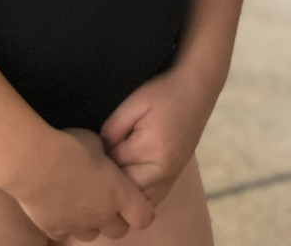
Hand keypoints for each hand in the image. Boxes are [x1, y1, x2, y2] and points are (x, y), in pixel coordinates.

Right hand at [9, 126, 154, 242]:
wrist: (36, 162)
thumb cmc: (70, 146)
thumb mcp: (96, 142)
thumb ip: (105, 156)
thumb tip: (101, 159)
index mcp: (119, 194)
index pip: (144, 216)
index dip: (139, 208)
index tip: (131, 197)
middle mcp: (103, 216)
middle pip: (119, 230)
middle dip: (115, 217)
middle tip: (104, 198)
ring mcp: (79, 226)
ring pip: (92, 235)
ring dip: (91, 222)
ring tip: (79, 202)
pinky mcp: (56, 231)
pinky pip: (66, 232)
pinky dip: (65, 222)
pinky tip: (57, 205)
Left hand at [99, 65, 218, 206]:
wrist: (196, 89)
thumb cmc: (163, 92)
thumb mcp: (134, 102)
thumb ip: (113, 128)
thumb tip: (100, 151)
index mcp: (153, 148)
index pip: (116, 165)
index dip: (101, 157)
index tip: (94, 148)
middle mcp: (164, 169)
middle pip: (128, 189)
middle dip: (112, 178)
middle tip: (101, 161)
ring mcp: (172, 177)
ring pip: (141, 201)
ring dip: (125, 190)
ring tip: (115, 170)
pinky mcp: (174, 177)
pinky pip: (153, 199)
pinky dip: (139, 195)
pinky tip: (129, 180)